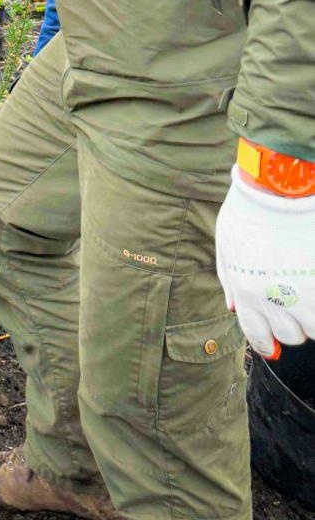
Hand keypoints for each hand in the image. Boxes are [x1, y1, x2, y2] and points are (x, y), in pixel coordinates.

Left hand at [215, 164, 314, 357]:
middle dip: (292, 322)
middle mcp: (273, 298)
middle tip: (294, 302)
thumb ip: (228, 278)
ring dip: (312, 317)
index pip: (256, 334)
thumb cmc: (250, 209)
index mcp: (245, 289)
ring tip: (307, 292)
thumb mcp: (226, 242)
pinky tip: (312, 284)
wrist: (277, 189)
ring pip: (313, 329)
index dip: (266, 342)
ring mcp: (302, 294)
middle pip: (289, 334)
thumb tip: (233, 308)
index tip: (273, 344)